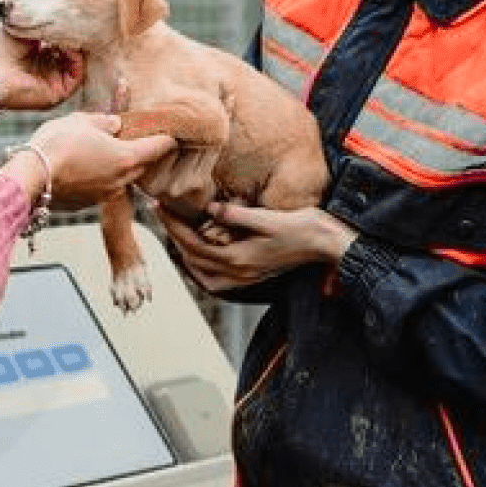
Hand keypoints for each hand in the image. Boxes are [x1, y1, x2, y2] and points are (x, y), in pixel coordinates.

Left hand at [0, 23, 84, 111]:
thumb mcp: (24, 25)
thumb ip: (46, 21)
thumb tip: (67, 15)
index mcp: (34, 52)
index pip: (60, 41)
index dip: (66, 29)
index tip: (69, 15)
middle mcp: (44, 68)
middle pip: (71, 53)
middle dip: (74, 38)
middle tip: (74, 24)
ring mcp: (51, 81)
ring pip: (76, 64)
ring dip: (76, 47)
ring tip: (69, 34)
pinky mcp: (55, 94)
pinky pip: (76, 77)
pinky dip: (76, 60)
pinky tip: (68, 46)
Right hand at [24, 113, 175, 208]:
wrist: (30, 178)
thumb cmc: (57, 145)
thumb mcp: (81, 121)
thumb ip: (104, 121)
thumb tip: (114, 124)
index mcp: (126, 157)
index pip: (158, 147)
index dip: (167, 139)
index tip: (172, 135)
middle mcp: (120, 181)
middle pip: (142, 166)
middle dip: (142, 154)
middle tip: (138, 140)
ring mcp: (103, 195)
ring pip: (121, 179)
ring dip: (118, 167)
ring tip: (105, 153)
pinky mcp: (86, 204)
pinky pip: (101, 188)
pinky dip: (98, 178)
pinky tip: (83, 167)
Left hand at [156, 201, 356, 292]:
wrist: (326, 244)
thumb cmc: (300, 227)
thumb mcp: (266, 218)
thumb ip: (235, 215)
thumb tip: (209, 209)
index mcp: (238, 258)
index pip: (193, 243)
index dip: (173, 225)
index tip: (160, 207)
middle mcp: (238, 273)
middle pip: (192, 258)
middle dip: (173, 235)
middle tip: (161, 213)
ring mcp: (244, 278)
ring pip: (201, 272)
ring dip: (184, 252)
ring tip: (174, 230)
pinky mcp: (251, 276)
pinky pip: (215, 279)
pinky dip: (201, 267)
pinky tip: (199, 252)